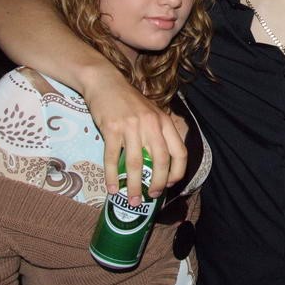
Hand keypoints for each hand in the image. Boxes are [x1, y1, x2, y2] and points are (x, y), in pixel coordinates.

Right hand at [83, 71, 186, 204]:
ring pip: (136, 164)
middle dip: (157, 184)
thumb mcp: (151, 113)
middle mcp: (151, 125)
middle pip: (160, 161)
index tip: (170, 185)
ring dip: (134, 186)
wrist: (106, 83)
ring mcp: (131, 127)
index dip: (177, 172)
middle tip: (152, 196)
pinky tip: (113, 189)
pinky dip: (113, 177)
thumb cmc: (129, 102)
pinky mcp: (112, 129)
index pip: (179, 152)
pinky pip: (113, 158)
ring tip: (132, 200)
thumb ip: (158, 134)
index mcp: (164, 122)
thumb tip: (159, 166)